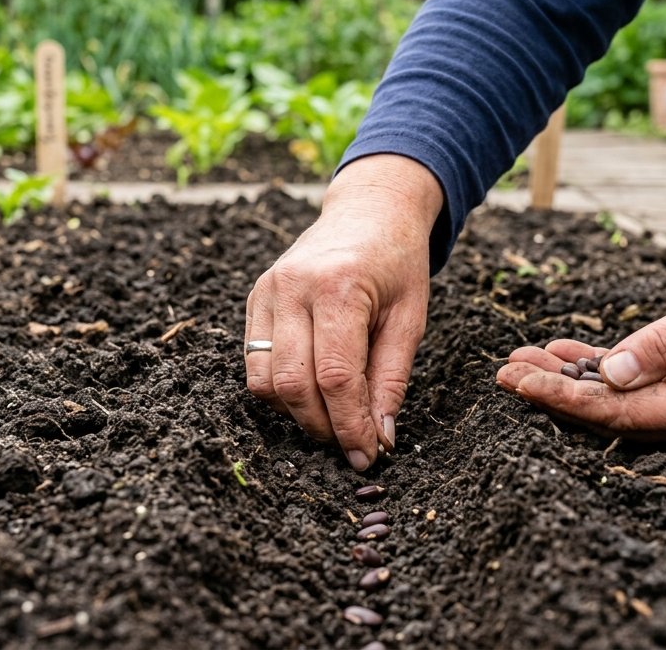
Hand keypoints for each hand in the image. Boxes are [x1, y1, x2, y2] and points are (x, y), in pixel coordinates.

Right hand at [246, 155, 442, 469]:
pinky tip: (311, 392)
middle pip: (295, 384)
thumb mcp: (410, 318)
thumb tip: (380, 439)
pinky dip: (279, 390)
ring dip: (297, 413)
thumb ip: (392, 379)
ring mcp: (267, 291)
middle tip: (352, 445)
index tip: (368, 454)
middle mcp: (294, 287)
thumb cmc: (398, 263)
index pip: (336, 377)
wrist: (369, 210)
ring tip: (332, 420)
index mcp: (339, 287)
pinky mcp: (255, 297)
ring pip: (266, 380)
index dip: (351, 425)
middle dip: (323, 427)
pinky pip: (255, 362)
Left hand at [496, 232, 665, 440]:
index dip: (562, 398)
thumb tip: (612, 375)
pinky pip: (639, 386)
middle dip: (554, 394)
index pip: (618, 412)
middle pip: (611, 414)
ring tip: (522, 362)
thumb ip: (665, 344)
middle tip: (503, 372)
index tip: (517, 382)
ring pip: (620, 402)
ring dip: (571, 381)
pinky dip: (601, 370)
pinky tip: (564, 354)